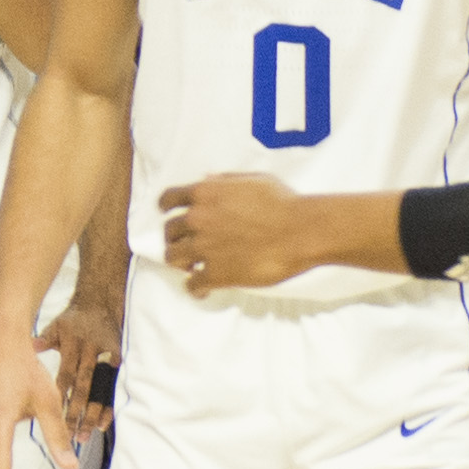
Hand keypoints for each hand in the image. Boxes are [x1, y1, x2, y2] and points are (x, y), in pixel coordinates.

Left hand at [40, 281, 122, 441]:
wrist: (101, 301)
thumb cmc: (73, 319)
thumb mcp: (55, 326)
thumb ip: (43, 341)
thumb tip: (29, 347)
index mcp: (71, 345)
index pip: (65, 376)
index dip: (61, 398)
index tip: (56, 418)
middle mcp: (90, 352)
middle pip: (83, 387)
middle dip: (77, 412)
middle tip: (71, 434)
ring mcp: (106, 358)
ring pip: (100, 390)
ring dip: (93, 414)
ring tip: (86, 435)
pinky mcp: (118, 361)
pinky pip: (113, 388)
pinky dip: (108, 406)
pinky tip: (103, 424)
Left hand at [157, 174, 320, 294]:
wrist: (301, 231)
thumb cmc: (284, 203)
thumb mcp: (254, 180)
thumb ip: (226, 180)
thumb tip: (207, 178)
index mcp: (205, 193)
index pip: (169, 199)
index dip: (166, 208)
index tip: (168, 214)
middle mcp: (198, 219)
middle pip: (169, 231)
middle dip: (176, 238)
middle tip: (187, 245)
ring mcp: (204, 247)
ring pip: (172, 258)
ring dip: (181, 262)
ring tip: (192, 267)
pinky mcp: (216, 273)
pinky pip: (192, 284)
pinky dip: (195, 288)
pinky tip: (203, 290)